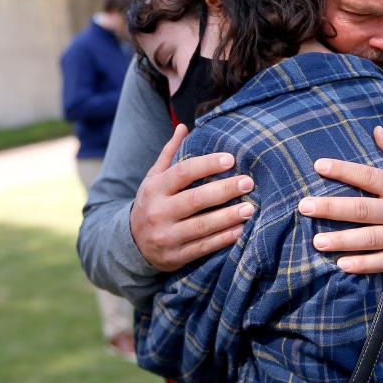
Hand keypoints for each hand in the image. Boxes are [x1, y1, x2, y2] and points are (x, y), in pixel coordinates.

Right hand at [130, 124, 255, 271]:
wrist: (132, 243)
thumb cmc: (152, 202)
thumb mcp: (154, 178)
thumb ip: (169, 153)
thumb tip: (183, 126)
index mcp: (154, 188)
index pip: (183, 172)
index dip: (207, 164)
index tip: (231, 159)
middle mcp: (158, 212)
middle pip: (195, 199)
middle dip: (224, 190)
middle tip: (248, 182)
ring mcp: (166, 236)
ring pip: (201, 226)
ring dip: (228, 217)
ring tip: (250, 208)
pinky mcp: (175, 256)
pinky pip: (202, 248)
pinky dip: (222, 239)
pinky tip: (240, 230)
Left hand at [297, 126, 382, 273]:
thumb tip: (376, 130)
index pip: (368, 176)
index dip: (343, 170)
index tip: (319, 165)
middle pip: (362, 209)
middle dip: (331, 208)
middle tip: (304, 207)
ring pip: (370, 239)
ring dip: (342, 240)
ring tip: (317, 241)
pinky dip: (364, 264)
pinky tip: (342, 264)